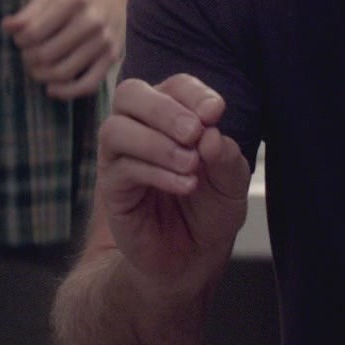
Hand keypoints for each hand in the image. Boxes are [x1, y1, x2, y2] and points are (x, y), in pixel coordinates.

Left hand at [4, 0, 125, 99]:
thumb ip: (28, 13)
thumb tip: (7, 27)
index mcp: (73, 1)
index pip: (34, 32)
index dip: (20, 40)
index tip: (20, 40)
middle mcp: (92, 21)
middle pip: (47, 54)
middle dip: (30, 58)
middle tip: (27, 55)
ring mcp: (104, 41)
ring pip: (64, 72)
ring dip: (42, 75)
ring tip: (36, 69)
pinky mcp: (112, 58)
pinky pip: (88, 85)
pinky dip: (66, 92)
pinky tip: (51, 89)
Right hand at [99, 75, 250, 292]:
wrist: (192, 259)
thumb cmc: (210, 211)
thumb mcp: (232, 184)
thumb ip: (226, 158)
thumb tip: (210, 135)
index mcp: (171, 115)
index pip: (175, 86)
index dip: (194, 94)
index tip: (215, 112)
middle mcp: (139, 127)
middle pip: (130, 94)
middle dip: (164, 110)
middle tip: (194, 132)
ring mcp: (120, 157)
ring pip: (116, 129)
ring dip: (156, 142)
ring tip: (191, 164)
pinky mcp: (112, 189)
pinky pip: (122, 169)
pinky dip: (156, 172)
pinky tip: (185, 184)